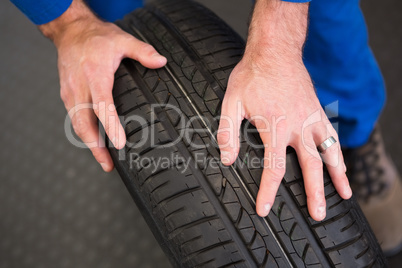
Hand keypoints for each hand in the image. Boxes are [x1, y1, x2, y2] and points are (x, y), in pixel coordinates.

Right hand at [39, 0, 166, 171]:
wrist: (70, 31)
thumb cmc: (96, 37)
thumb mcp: (122, 39)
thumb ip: (143, 51)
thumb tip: (161, 62)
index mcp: (95, 75)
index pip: (102, 105)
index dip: (110, 126)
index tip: (119, 143)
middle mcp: (80, 86)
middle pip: (84, 123)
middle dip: (95, 147)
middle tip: (109, 164)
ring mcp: (70, 92)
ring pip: (77, 124)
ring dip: (89, 144)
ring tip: (103, 160)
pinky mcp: (67, 94)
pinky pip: (74, 118)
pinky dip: (84, 132)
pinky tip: (95, 141)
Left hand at [217, 0, 351, 220]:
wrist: (275, 51)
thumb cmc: (252, 76)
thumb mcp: (231, 102)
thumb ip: (227, 132)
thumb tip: (227, 160)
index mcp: (275, 127)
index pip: (274, 168)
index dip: (269, 192)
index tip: (265, 210)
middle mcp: (298, 126)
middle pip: (311, 167)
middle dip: (314, 194)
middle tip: (318, 216)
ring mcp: (312, 119)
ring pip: (329, 153)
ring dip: (337, 176)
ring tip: (344, 196)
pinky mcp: (318, 112)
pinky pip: (333, 136)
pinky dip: (339, 153)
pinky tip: (341, 164)